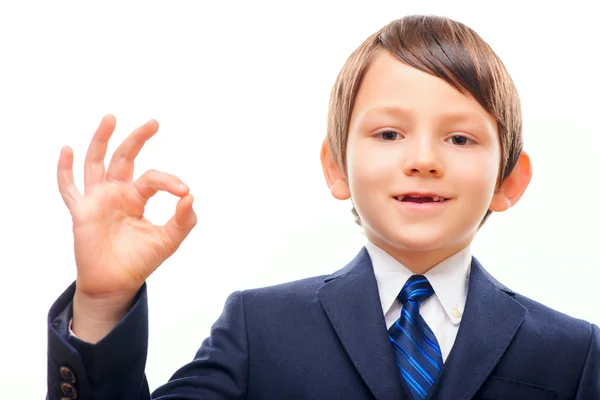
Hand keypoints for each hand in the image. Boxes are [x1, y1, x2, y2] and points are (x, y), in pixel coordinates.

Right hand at [57, 115, 196, 300]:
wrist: (117, 283)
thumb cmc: (140, 260)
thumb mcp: (169, 239)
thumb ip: (184, 220)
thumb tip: (191, 196)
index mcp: (136, 197)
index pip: (153, 178)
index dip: (170, 181)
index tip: (184, 191)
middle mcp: (116, 193)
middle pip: (124, 158)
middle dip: (137, 139)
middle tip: (154, 123)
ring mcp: (97, 200)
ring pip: (96, 162)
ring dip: (102, 140)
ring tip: (112, 118)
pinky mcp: (82, 212)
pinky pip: (69, 188)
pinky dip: (65, 170)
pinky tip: (68, 150)